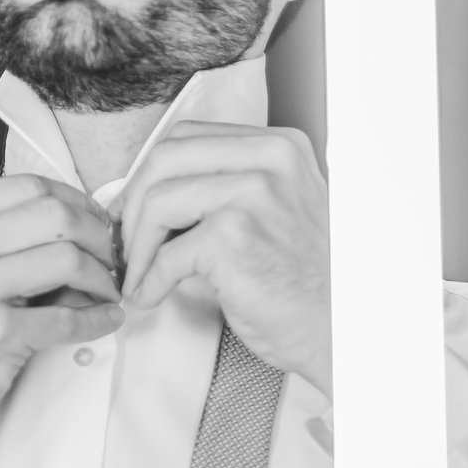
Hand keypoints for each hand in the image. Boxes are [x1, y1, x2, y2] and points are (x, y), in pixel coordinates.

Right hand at [0, 173, 120, 467]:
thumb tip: (63, 221)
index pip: (24, 186)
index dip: (72, 200)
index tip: (91, 220)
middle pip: (52, 213)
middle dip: (95, 233)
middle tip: (110, 254)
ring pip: (66, 258)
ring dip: (102, 276)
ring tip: (106, 289)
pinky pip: (68, 317)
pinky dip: (98, 318)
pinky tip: (104, 319)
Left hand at [114, 120, 331, 401]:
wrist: (343, 330)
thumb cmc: (305, 279)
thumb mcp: (276, 208)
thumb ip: (228, 184)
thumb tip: (147, 189)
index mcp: (278, 146)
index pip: (187, 137)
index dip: (149, 173)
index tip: (134, 206)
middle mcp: (270, 160)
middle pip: (165, 159)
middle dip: (132, 204)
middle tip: (124, 241)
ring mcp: (253, 195)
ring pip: (158, 202)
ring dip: (136, 246)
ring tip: (137, 275)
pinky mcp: (234, 237)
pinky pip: (166, 255)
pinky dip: (148, 281)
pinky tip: (149, 296)